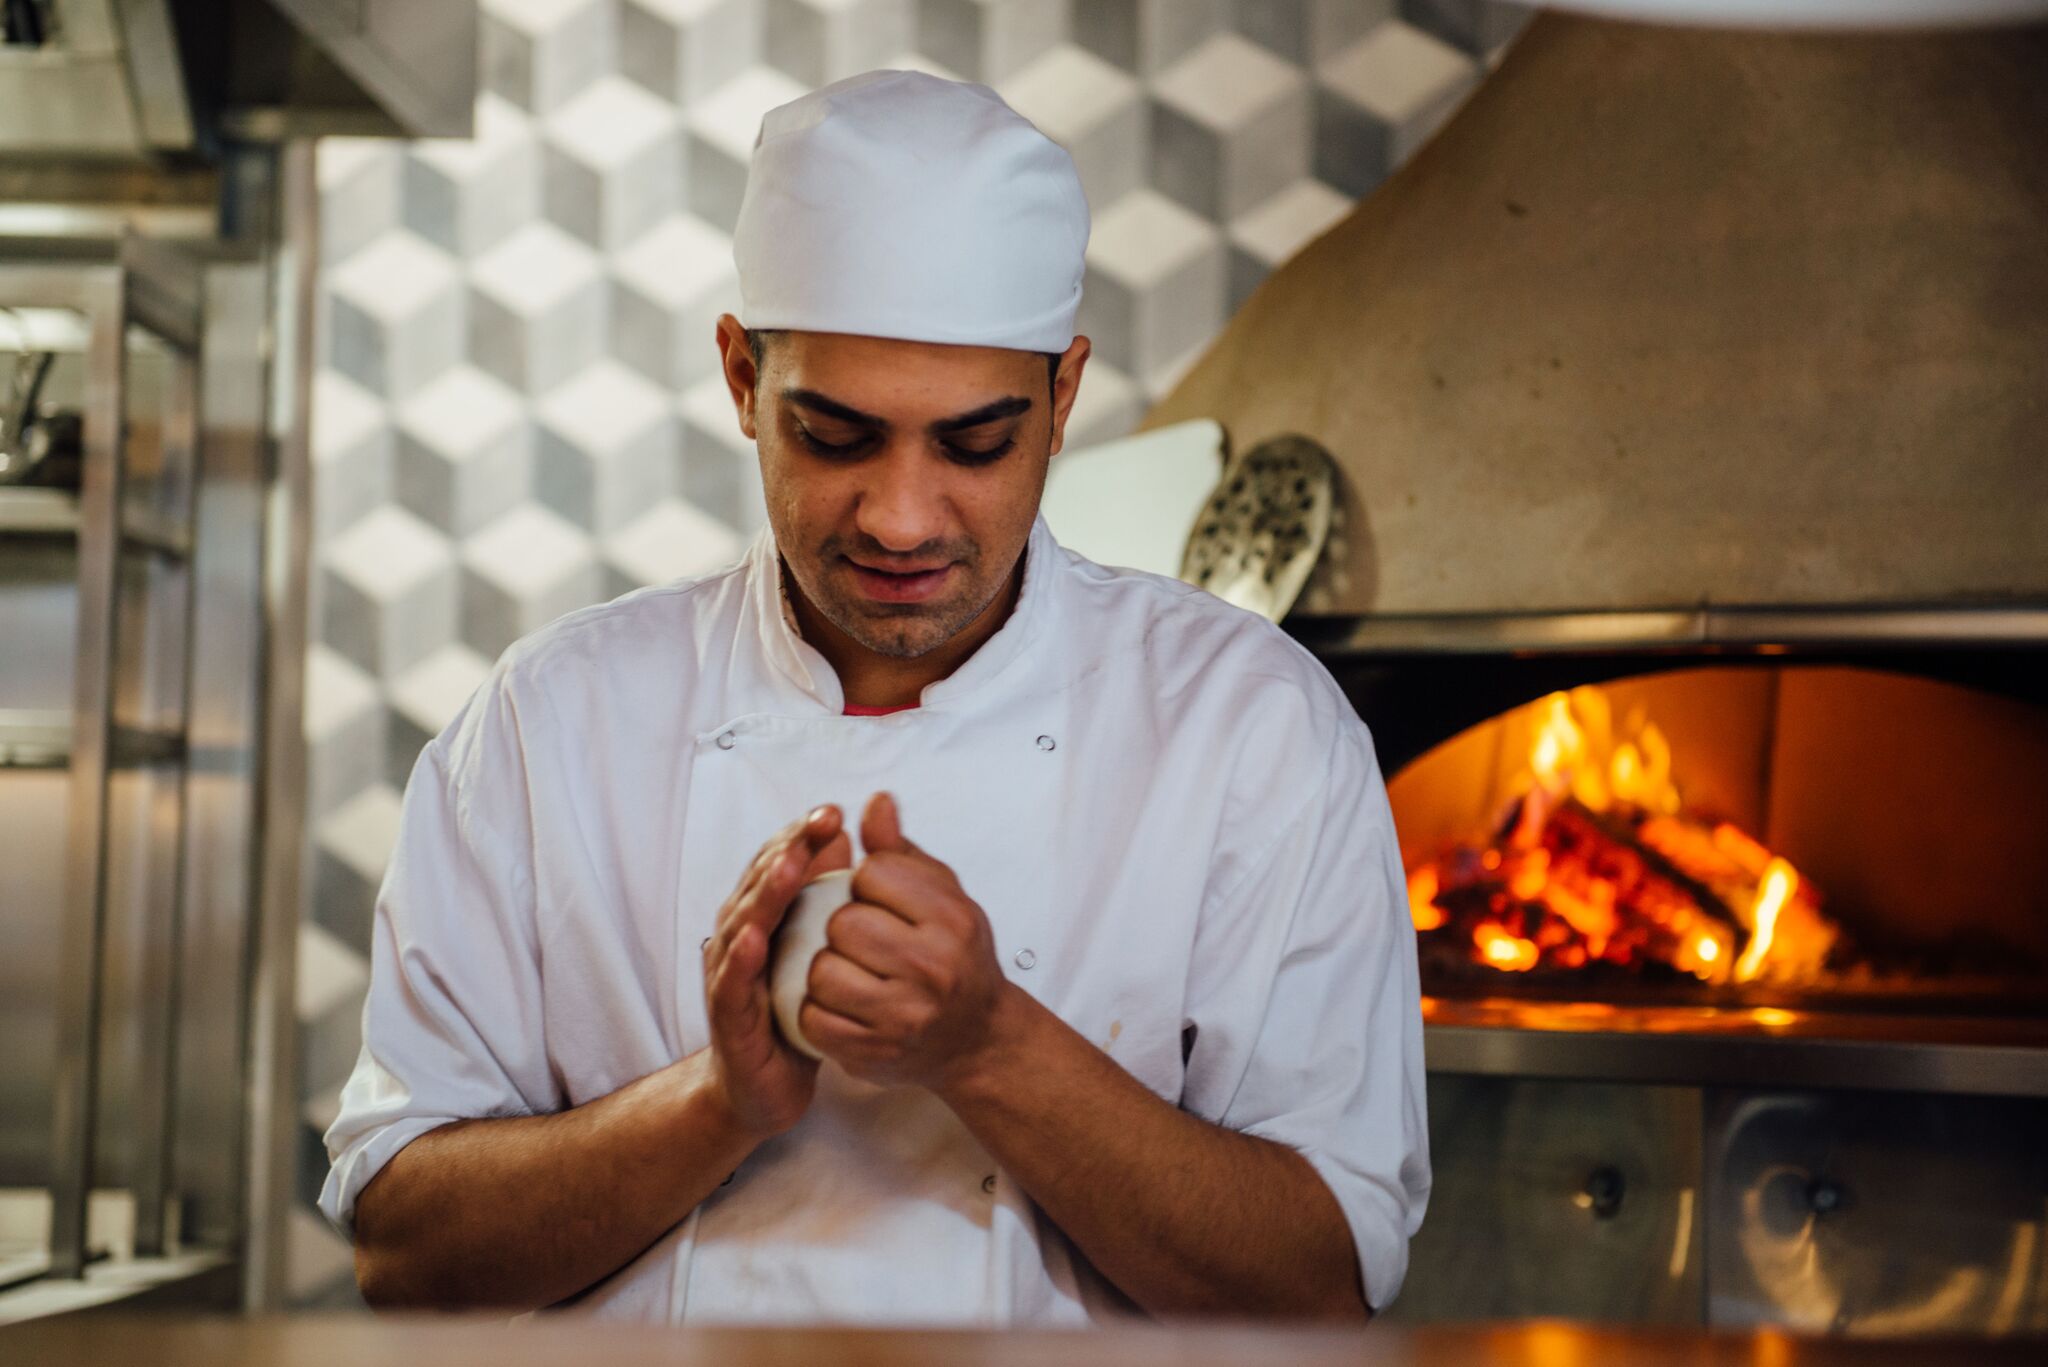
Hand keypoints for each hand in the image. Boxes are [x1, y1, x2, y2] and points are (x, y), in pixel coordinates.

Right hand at [702, 806, 851, 1138]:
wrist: (766, 1087)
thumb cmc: (792, 1012)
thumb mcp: (817, 951)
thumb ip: (826, 896)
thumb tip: (848, 837)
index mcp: (764, 916)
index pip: (780, 864)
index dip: (802, 836)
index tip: (833, 811)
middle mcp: (740, 935)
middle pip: (760, 882)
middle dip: (787, 849)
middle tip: (817, 823)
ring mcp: (729, 972)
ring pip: (743, 921)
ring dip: (764, 892)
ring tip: (789, 864)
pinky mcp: (726, 1013)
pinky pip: (731, 981)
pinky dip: (740, 956)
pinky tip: (755, 936)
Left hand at [799, 793, 1011, 1091]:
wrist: (978, 1039)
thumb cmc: (954, 956)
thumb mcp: (942, 897)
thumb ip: (901, 852)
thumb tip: (875, 802)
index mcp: (952, 918)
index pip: (874, 873)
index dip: (865, 883)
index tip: (880, 902)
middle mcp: (934, 966)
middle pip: (843, 923)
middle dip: (841, 928)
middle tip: (861, 942)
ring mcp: (904, 1014)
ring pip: (821, 971)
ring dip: (823, 969)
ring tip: (847, 972)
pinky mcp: (874, 1052)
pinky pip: (813, 1018)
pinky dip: (815, 1010)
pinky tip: (838, 1004)